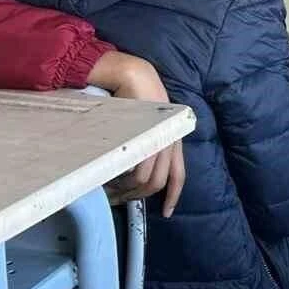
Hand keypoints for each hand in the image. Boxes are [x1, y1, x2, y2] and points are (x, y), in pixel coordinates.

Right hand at [88, 52, 185, 216]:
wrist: (132, 75)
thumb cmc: (134, 102)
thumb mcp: (144, 128)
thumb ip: (146, 149)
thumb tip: (132, 179)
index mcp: (174, 140)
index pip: (178, 175)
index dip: (172, 196)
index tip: (165, 213)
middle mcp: (172, 140)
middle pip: (158, 181)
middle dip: (138, 195)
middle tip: (118, 198)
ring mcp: (160, 136)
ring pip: (146, 177)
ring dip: (127, 188)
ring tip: (109, 188)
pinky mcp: (147, 132)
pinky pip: (139, 164)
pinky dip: (125, 176)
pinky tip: (112, 176)